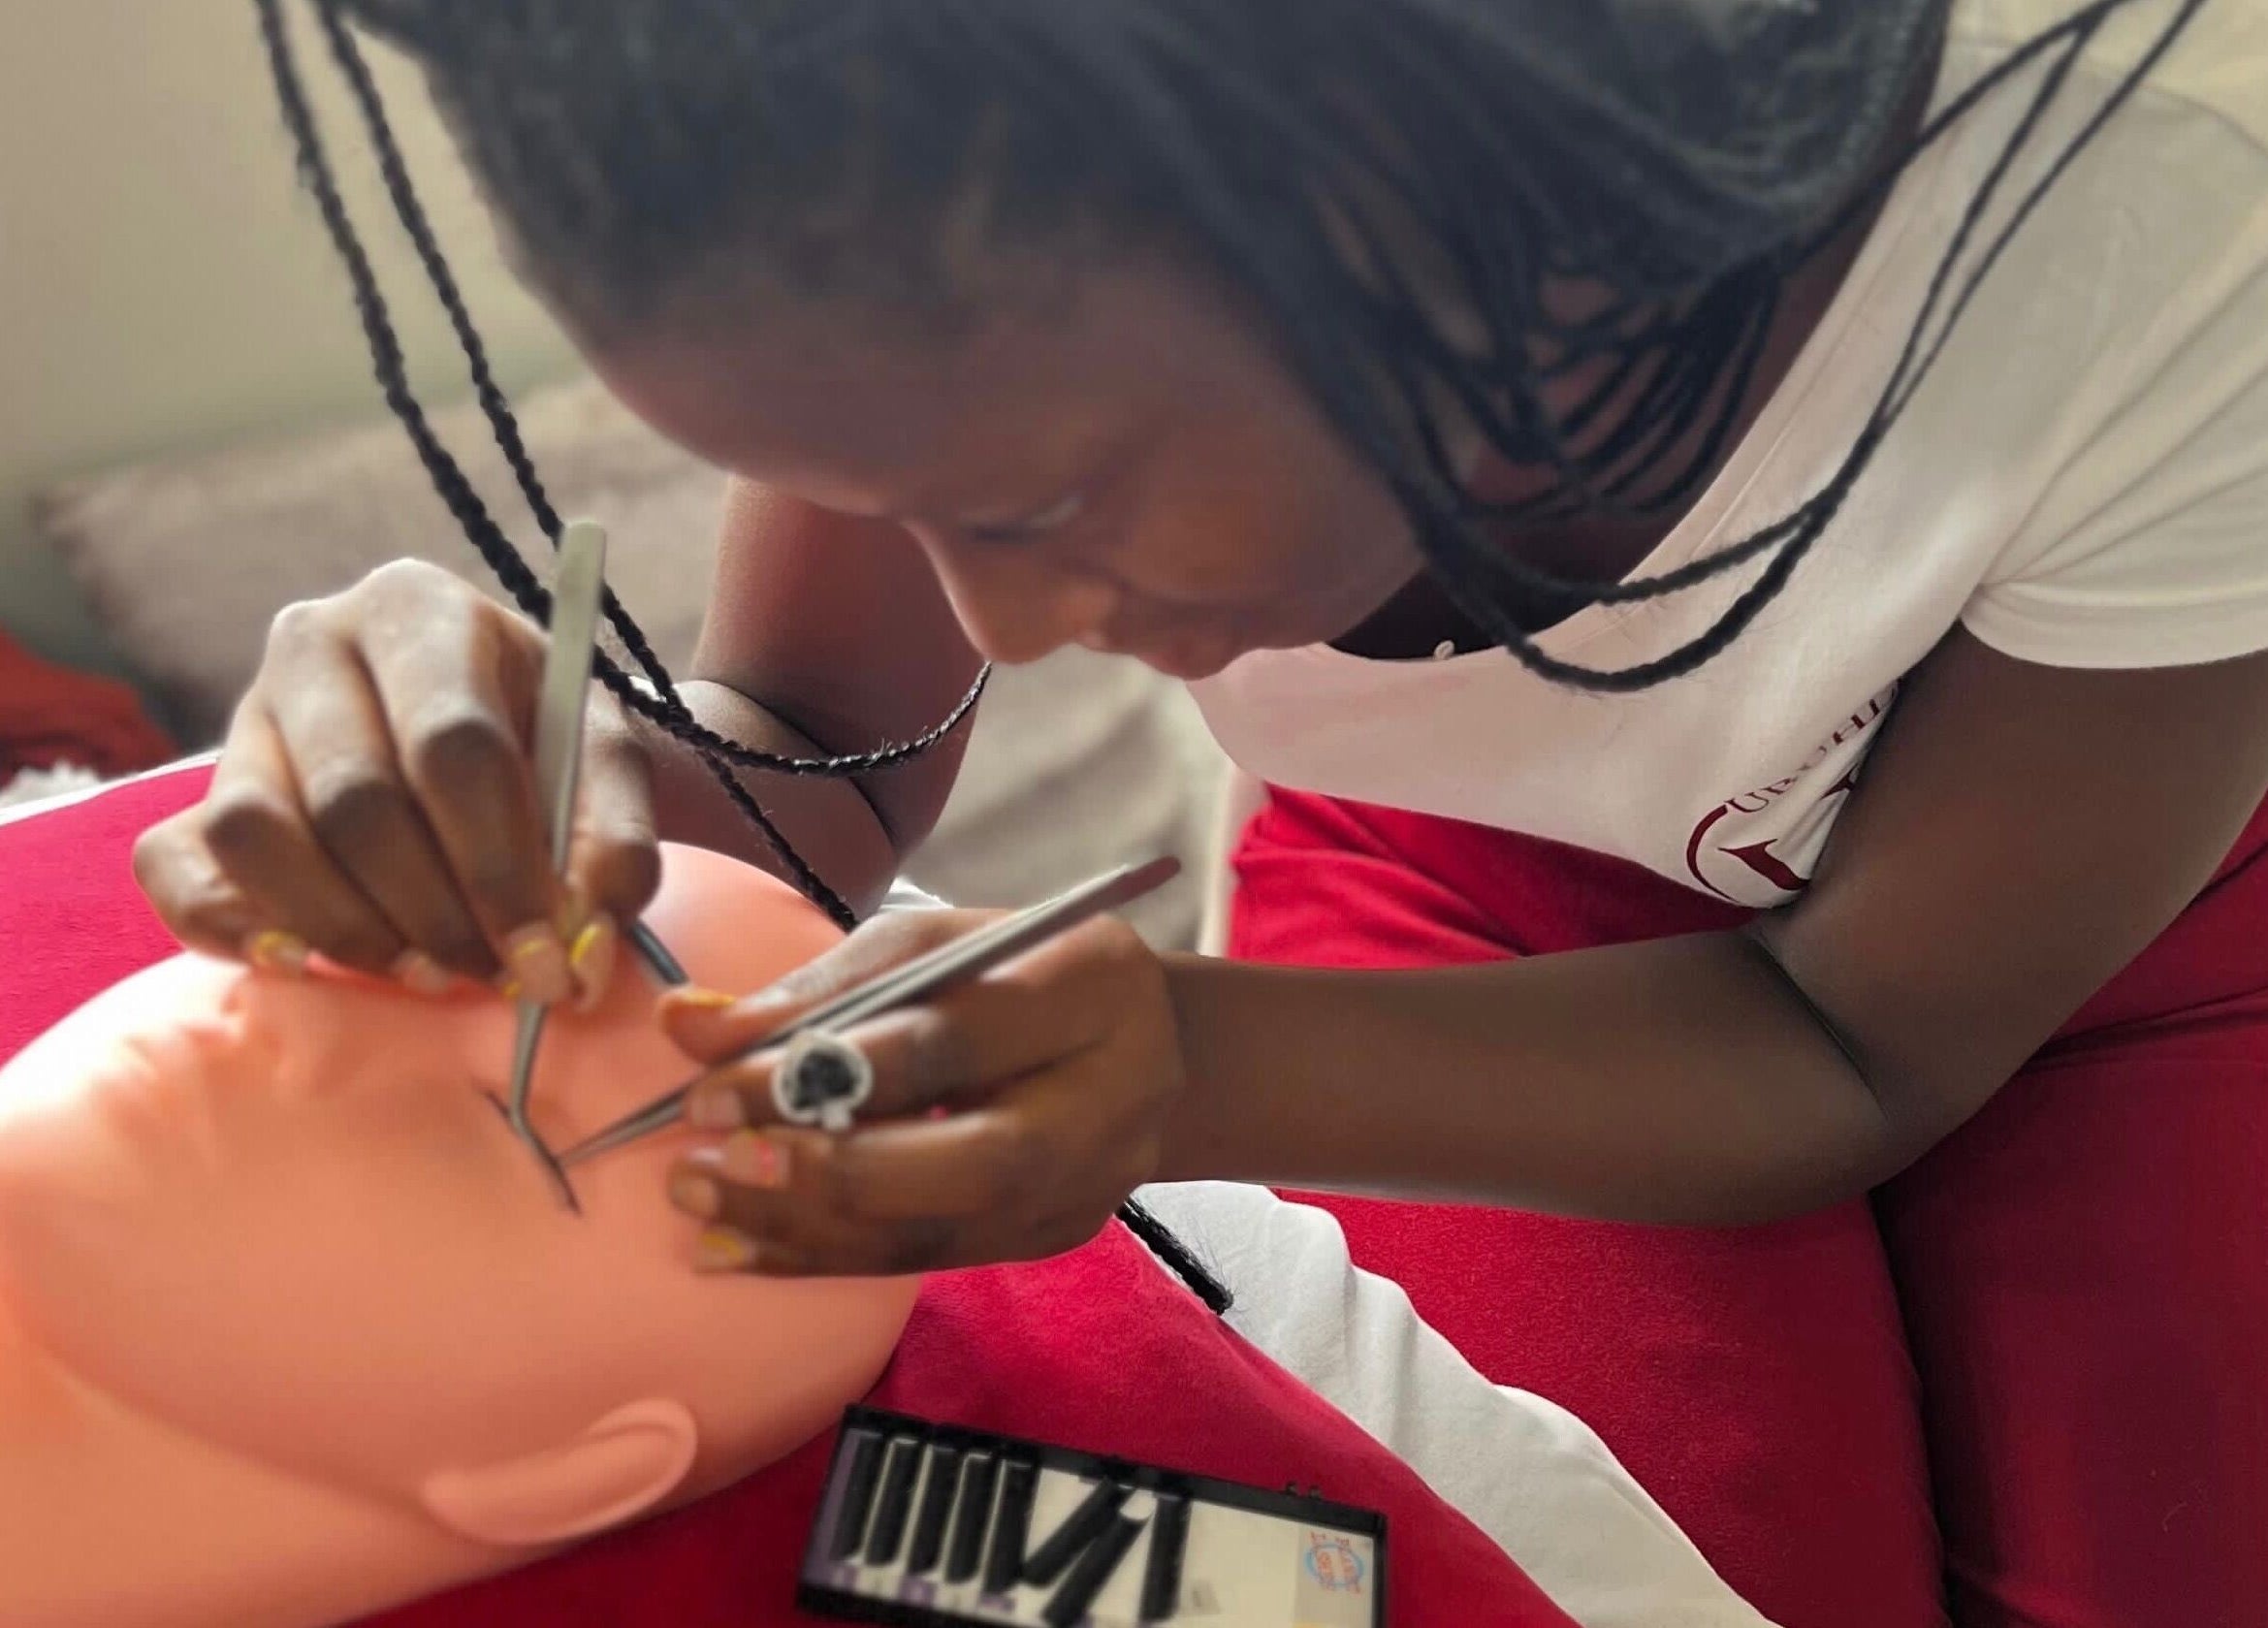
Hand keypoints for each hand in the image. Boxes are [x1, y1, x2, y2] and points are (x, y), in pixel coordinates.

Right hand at [133, 559, 659, 1007]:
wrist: (489, 731)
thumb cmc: (544, 739)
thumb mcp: (602, 765)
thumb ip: (613, 845)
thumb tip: (584, 944)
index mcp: (421, 610)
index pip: (450, 745)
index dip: (499, 866)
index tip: (545, 956)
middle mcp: (314, 644)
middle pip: (356, 800)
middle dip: (434, 912)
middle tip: (493, 977)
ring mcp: (244, 716)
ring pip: (259, 834)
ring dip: (348, 928)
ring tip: (425, 975)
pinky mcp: (195, 792)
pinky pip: (176, 866)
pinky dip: (232, 929)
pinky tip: (307, 968)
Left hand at [656, 905, 1186, 1276]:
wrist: (1149, 1050)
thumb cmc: (1022, 974)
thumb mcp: (938, 943)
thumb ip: (825, 988)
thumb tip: (688, 1025)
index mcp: (1090, 987)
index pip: (955, 1038)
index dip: (829, 1068)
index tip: (710, 1085)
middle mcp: (1109, 1096)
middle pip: (971, 1161)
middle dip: (824, 1171)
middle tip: (707, 1167)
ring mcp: (1086, 1184)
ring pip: (942, 1228)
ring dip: (804, 1225)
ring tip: (700, 1205)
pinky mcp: (1050, 1237)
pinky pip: (926, 1259)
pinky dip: (823, 1256)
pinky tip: (738, 1251)